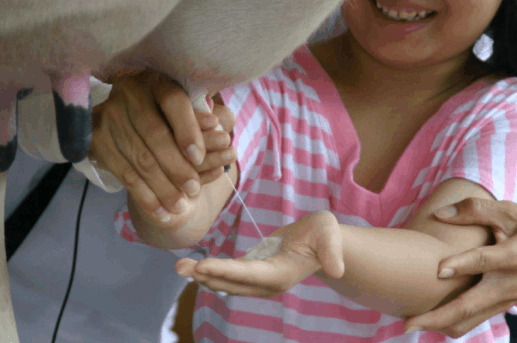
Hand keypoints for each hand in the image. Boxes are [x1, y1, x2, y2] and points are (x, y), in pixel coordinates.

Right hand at [91, 71, 235, 220]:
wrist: (130, 118)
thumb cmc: (171, 115)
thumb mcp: (189, 110)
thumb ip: (203, 119)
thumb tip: (219, 128)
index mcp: (158, 81)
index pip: (174, 102)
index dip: (188, 130)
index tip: (199, 157)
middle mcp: (130, 93)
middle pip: (155, 134)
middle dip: (176, 166)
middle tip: (193, 189)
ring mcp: (109, 116)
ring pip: (139, 157)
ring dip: (162, 187)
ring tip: (180, 206)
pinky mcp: (96, 139)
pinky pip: (123, 173)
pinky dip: (144, 196)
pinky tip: (160, 212)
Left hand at [175, 210, 344, 296]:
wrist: (323, 242)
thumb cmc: (326, 234)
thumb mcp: (330, 235)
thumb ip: (331, 251)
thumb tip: (336, 269)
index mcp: (282, 274)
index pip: (249, 274)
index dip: (226, 271)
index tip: (204, 266)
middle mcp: (267, 283)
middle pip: (232, 282)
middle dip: (206, 276)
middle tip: (180, 268)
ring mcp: (259, 281)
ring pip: (226, 282)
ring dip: (202, 276)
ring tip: (180, 267)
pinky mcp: (254, 274)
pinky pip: (228, 276)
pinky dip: (210, 272)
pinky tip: (194, 267)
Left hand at [404, 195, 516, 336]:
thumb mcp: (510, 211)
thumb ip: (475, 209)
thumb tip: (440, 213)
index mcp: (514, 256)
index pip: (483, 262)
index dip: (460, 265)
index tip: (438, 270)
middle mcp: (509, 283)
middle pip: (470, 307)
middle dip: (438, 318)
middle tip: (408, 323)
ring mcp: (508, 297)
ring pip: (472, 319)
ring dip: (443, 324)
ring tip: (413, 324)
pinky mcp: (506, 302)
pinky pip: (478, 318)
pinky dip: (457, 322)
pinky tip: (436, 321)